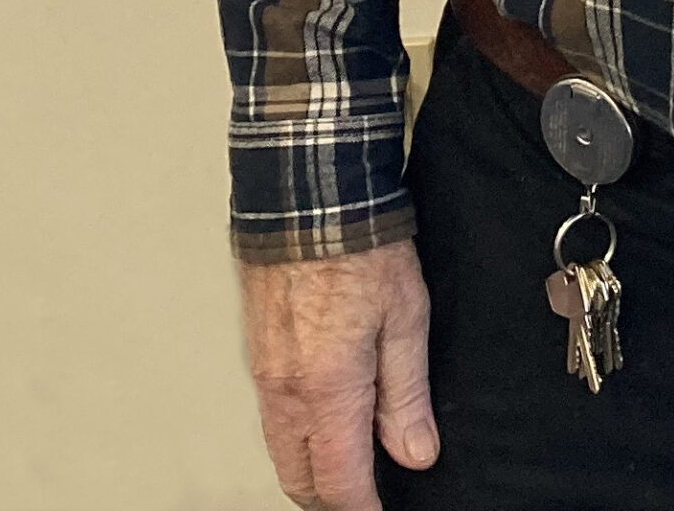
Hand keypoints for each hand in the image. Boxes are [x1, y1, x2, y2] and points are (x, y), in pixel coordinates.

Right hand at [239, 242, 438, 510]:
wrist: (310, 194)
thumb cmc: (363, 247)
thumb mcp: (407, 317)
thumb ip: (407, 394)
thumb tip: (416, 454)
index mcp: (327, 391)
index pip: (340, 483)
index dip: (365, 507)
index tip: (386, 509)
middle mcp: (286, 392)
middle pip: (301, 479)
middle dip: (334, 496)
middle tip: (370, 490)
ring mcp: (264, 374)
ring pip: (282, 449)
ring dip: (312, 466)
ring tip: (352, 457)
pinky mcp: (257, 352)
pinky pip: (272, 416)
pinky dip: (297, 433)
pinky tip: (325, 417)